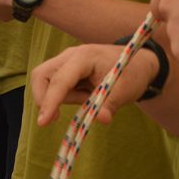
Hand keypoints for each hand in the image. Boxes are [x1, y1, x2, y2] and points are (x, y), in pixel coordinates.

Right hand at [32, 44, 158, 126]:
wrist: (138, 63)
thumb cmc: (131, 73)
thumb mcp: (125, 90)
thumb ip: (110, 104)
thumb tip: (101, 119)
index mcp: (84, 57)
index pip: (60, 80)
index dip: (49, 101)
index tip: (43, 123)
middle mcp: (70, 56)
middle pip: (41, 75)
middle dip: (45, 99)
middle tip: (58, 117)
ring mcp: (66, 61)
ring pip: (46, 82)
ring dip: (62, 98)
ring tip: (88, 98)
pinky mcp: (66, 69)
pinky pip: (55, 86)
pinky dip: (65, 96)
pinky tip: (85, 95)